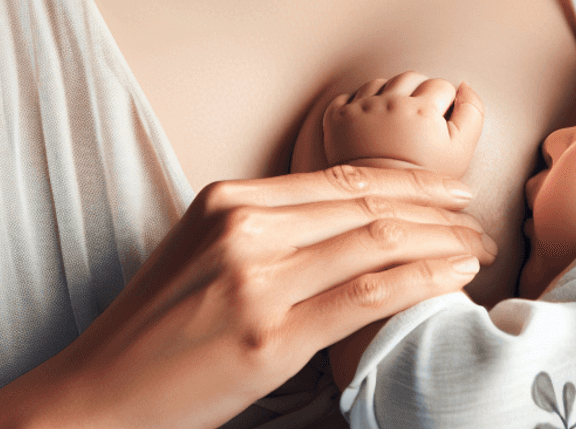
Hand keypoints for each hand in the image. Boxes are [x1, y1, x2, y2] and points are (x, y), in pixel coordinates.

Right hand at [0, 167, 495, 428]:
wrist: (95, 398)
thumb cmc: (155, 331)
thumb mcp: (203, 252)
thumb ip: (266, 226)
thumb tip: (346, 218)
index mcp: (229, 198)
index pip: (340, 178)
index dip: (406, 179)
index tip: (450, 186)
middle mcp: (245, 226)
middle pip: (366, 204)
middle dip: (436, 207)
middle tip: (480, 214)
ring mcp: (256, 279)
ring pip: (375, 242)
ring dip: (440, 240)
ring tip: (478, 245)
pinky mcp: (268, 337)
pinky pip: (365, 295)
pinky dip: (419, 278)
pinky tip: (453, 274)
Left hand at [324, 72, 485, 178]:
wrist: (382, 208)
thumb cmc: (426, 184)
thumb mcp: (462, 152)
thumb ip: (473, 112)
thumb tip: (465, 85)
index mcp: (422, 111)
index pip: (441, 86)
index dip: (445, 105)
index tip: (439, 126)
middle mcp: (389, 103)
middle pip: (411, 78)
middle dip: (418, 93)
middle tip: (418, 122)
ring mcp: (360, 109)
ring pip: (380, 83)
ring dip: (389, 95)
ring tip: (394, 123)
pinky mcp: (337, 118)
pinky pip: (350, 95)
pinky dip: (359, 103)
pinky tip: (370, 124)